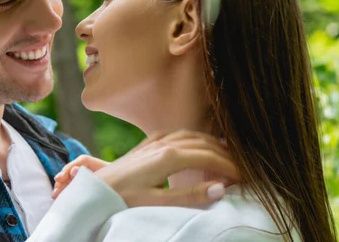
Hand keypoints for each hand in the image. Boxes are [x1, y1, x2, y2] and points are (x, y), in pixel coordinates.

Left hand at [57, 130, 238, 207]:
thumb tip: (220, 189)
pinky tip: (196, 145)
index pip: (209, 157)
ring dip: (211, 144)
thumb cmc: (122, 199)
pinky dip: (193, 138)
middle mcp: (163, 144)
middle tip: (241, 169)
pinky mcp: (146, 144)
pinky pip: (176, 134)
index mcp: (168, 157)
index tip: (244, 178)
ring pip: (191, 135)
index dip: (229, 167)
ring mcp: (153, 142)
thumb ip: (189, 196)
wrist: (94, 190)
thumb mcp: (157, 203)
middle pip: (203, 143)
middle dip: (225, 154)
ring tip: (226, 155)